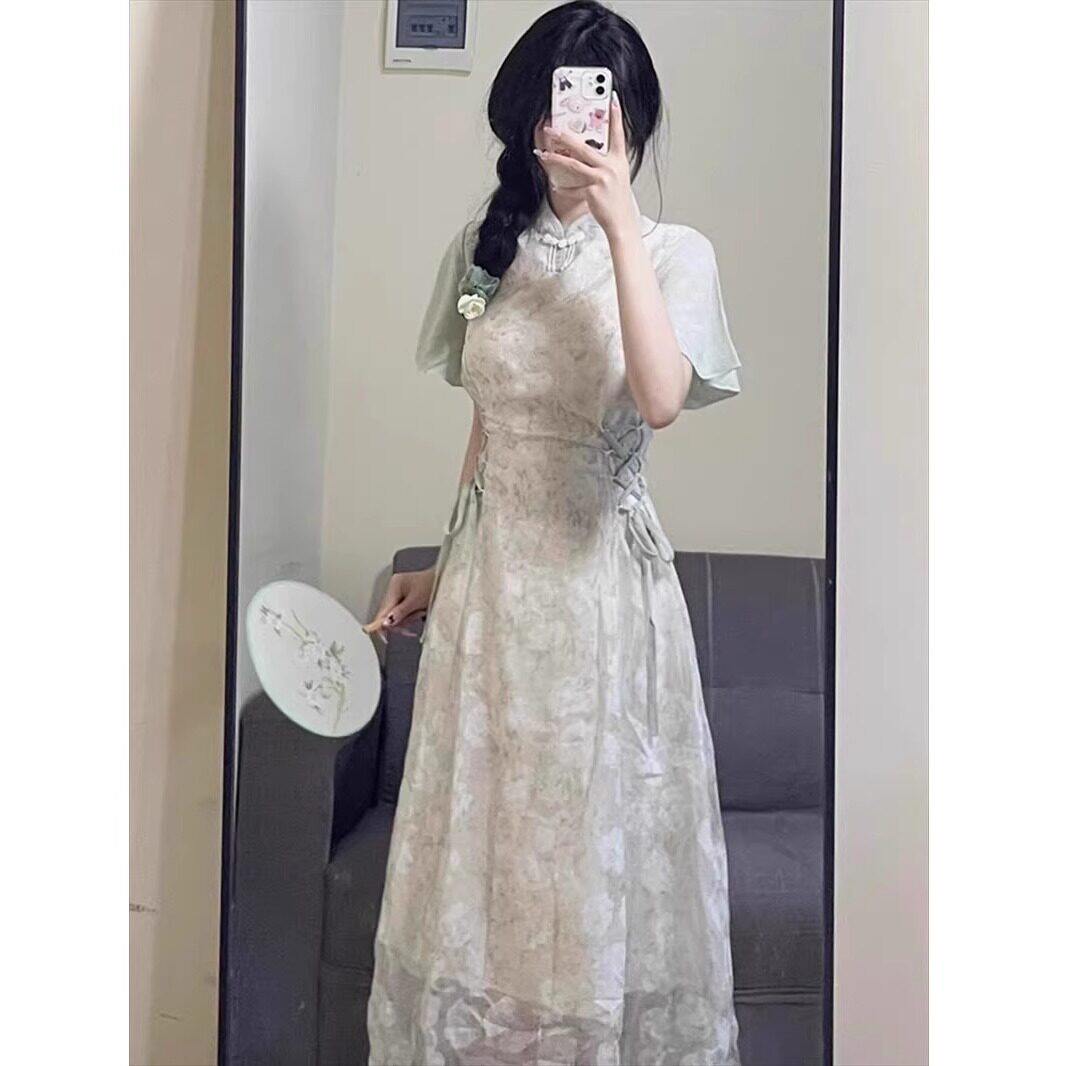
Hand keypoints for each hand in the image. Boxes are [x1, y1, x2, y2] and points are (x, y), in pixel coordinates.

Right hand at [362, 567, 435, 640]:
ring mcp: (400, 593)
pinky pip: (403, 613)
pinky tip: (419, 614)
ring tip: (420, 613)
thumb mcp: (416, 601)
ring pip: (396, 615)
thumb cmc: (434, 585)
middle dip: (400, 622)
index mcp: (394, 585)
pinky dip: (410, 617)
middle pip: (388, 614)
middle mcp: (395, 588)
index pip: (383, 609)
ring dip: (408, 620)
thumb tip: (386, 623)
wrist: (448, 580)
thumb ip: (400, 613)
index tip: (378, 635)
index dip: (380, 624)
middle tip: (409, 628)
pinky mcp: (407, 598)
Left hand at [533, 91, 635, 239]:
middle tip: (552, 128)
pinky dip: (563, 187)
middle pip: (585, 146)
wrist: (622, 222)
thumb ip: (606, 163)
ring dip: (556, 158)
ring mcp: (602, 178)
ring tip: (543, 153)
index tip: (612, 99)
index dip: (617, 116)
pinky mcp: (593, 190)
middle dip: (566, 136)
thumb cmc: (617, 200)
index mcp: (619, 160)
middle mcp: (611, 166)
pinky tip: (555, 185)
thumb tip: (589, 153)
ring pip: (574, 163)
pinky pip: (573, 186)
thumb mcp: (617, 177)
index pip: (619, 134)